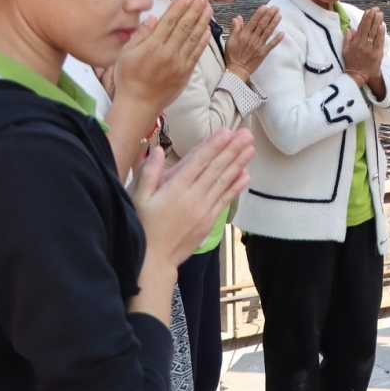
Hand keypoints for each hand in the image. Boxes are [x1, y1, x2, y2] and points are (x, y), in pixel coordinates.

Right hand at [114, 0, 210, 117]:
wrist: (138, 104)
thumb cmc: (128, 78)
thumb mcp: (126, 54)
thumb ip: (141, 35)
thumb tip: (153, 18)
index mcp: (152, 46)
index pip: (169, 21)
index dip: (180, 7)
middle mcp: (168, 53)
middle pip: (184, 26)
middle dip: (194, 9)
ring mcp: (179, 63)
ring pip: (194, 38)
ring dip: (203, 21)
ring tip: (209, 8)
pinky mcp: (186, 73)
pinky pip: (197, 53)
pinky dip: (203, 41)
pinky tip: (208, 30)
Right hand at [131, 130, 253, 271]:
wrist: (155, 258)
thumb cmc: (143, 225)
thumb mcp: (138, 198)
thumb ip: (149, 173)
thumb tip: (157, 150)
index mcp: (175, 188)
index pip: (199, 161)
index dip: (214, 145)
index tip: (227, 132)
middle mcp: (193, 196)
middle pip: (216, 168)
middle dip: (232, 149)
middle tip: (246, 134)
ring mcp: (203, 209)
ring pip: (223, 182)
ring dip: (238, 164)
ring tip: (250, 149)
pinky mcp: (209, 220)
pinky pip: (225, 200)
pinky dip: (236, 187)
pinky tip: (246, 175)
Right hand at [223, 5, 282, 82]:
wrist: (237, 70)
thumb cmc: (232, 55)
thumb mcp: (230, 40)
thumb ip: (235, 29)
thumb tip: (237, 17)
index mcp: (243, 35)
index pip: (253, 22)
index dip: (260, 14)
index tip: (265, 7)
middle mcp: (252, 39)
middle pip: (262, 25)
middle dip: (269, 15)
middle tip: (275, 8)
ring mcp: (259, 46)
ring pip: (267, 32)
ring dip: (274, 23)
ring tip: (279, 15)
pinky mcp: (264, 53)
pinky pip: (271, 45)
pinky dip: (277, 39)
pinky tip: (282, 33)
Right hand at [342, 6, 388, 86]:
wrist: (358, 75)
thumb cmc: (351, 62)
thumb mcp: (345, 50)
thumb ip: (347, 39)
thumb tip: (349, 28)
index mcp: (355, 43)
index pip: (361, 27)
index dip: (365, 18)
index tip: (368, 10)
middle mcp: (362, 44)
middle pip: (368, 28)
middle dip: (372, 17)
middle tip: (376, 9)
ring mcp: (370, 49)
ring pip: (374, 33)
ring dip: (377, 22)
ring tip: (380, 14)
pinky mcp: (377, 53)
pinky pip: (379, 42)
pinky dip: (381, 33)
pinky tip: (382, 26)